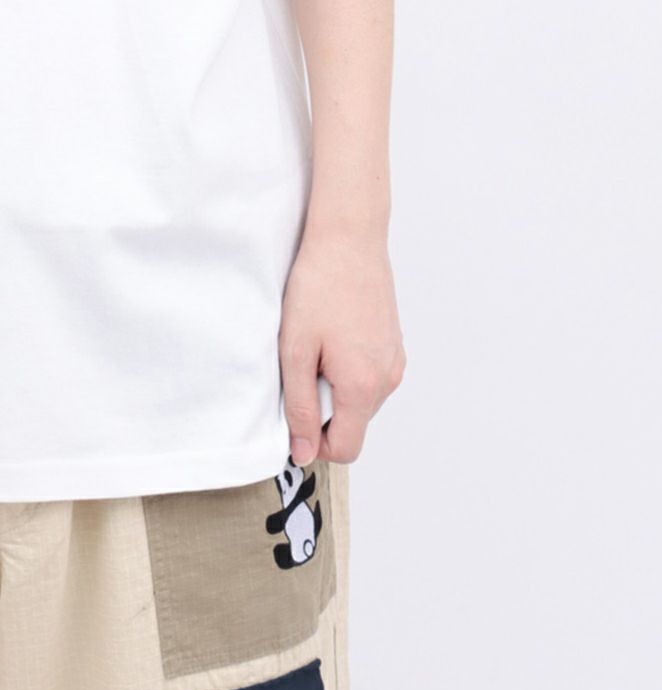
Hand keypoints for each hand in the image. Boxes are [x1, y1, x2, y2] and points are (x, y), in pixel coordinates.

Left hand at [279, 224, 405, 465]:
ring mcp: (395, 361)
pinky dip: (348, 368)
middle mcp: (388, 379)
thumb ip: (300, 406)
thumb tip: (304, 452)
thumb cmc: (319, 286)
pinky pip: (370, 376)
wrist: (349, 237)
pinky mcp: (394, 344)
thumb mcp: (295, 349)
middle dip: (323, 408)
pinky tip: (332, 335)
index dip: (314, 443)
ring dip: (335, 387)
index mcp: (363, 386)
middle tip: (301, 365)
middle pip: (354, 424)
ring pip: (361, 400)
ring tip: (316, 345)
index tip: (294, 414)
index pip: (346, 449)